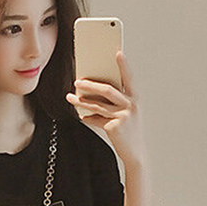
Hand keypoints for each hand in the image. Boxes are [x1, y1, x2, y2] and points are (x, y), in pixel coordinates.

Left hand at [65, 50, 146, 167]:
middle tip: (77, 81)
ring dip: (82, 101)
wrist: (135, 153)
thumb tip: (95, 91)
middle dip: (91, 85)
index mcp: (135, 99)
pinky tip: (82, 116)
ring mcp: (123, 117)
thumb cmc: (130, 131)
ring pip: (98, 105)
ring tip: (71, 97)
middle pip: (108, 90)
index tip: (118, 53)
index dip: (124, 65)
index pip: (129, 78)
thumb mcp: (128, 113)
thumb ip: (116, 102)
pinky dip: (88, 118)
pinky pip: (97, 119)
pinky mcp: (114, 128)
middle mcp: (130, 106)